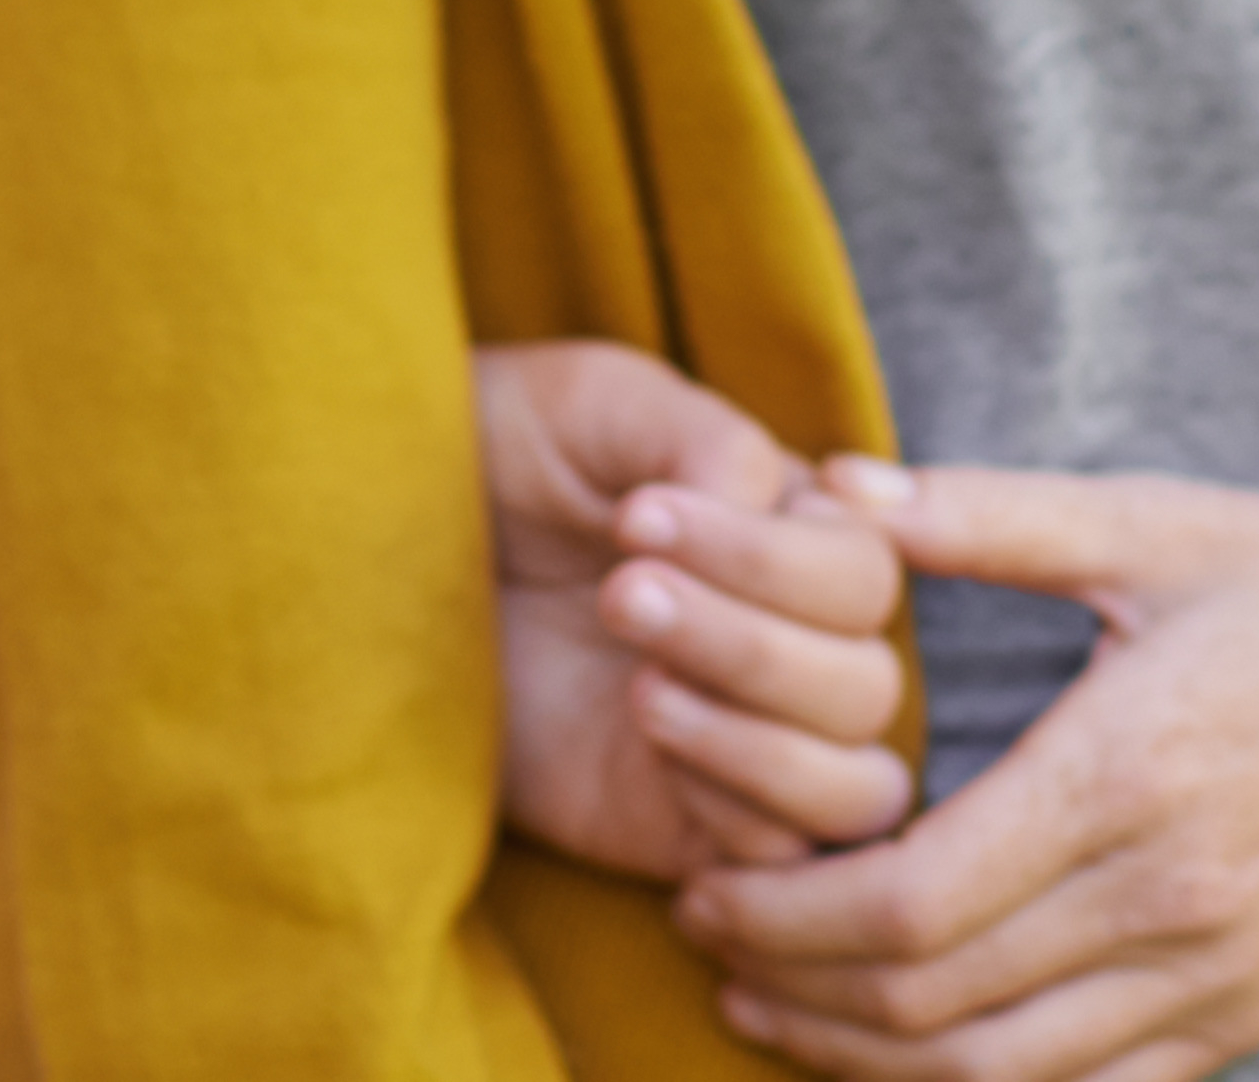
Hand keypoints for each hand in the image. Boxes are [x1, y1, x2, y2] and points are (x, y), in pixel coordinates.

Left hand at [477, 337, 922, 875]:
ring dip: (755, 737)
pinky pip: (780, 851)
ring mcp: (755, 742)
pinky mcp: (691, 823)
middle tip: (618, 594)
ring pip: (854, 783)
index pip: (864, 570)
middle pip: (867, 681)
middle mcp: (800, 642)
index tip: (635, 516)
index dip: (767, 557)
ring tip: (636, 684)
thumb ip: (704, 438)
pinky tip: (640, 737)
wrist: (391, 548)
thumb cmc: (509, 454)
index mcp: (798, 536)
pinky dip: (733, 806)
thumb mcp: (598, 406)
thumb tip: (781, 501)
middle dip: (747, 643)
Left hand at [674, 401, 1258, 1081]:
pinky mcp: (1255, 1014)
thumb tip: (827, 482)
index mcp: (1129, 777)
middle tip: (708, 935)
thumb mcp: (1156, 524)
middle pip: (931, 1011)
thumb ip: (984, 515)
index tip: (703, 876)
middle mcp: (1172, 903)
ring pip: (998, 1080)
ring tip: (774, 1001)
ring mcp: (1220, 978)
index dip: (784, 914)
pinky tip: (908, 1045)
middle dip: (794, 989)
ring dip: (864, 1059)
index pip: (909, 906)